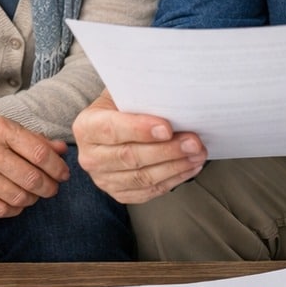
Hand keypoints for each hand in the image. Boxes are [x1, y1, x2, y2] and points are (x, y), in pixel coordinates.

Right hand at [0, 107, 69, 217]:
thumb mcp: (3, 126)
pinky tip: (17, 202)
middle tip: (52, 188)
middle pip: (31, 179)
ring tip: (34, 194)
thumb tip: (62, 150)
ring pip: (18, 197)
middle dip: (49, 188)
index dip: (57, 168)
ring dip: (33, 200)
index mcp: (1, 129)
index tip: (63, 174)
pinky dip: (14, 210)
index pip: (39, 153)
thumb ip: (34, 139)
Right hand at [71, 90, 206, 203]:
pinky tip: (191, 167)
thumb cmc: (122, 106)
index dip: (140, 129)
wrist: (111, 128)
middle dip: (167, 150)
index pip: (112, 129)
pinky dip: (174, 180)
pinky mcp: (119, 193)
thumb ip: (141, 95)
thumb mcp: (123, 93)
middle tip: (194, 142)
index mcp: (86, 126)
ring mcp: (103, 179)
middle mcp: (90, 156)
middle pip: (130, 157)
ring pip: (143, 177)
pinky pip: (149, 191)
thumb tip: (172, 93)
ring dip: (176, 167)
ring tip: (198, 154)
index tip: (167, 128)